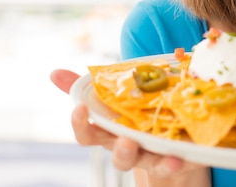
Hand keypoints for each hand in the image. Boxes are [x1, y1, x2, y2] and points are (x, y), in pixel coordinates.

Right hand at [49, 69, 203, 176]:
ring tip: (165, 155)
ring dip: (158, 162)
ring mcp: (151, 155)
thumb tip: (54, 72)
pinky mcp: (173, 158)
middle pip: (120, 156)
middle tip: (127, 141)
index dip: (80, 124)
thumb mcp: (114, 98)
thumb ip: (87, 87)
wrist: (169, 134)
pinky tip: (181, 157)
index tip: (79, 109)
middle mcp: (129, 147)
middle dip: (123, 151)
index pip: (88, 134)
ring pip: (149, 162)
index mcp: (111, 132)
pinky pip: (174, 163)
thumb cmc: (134, 113)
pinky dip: (177, 162)